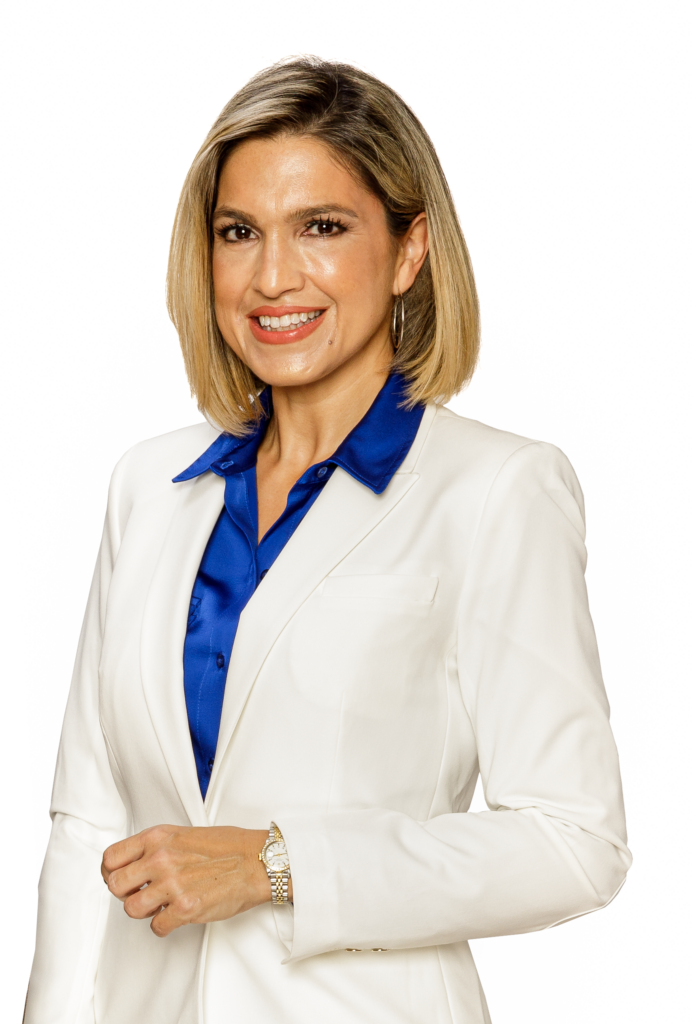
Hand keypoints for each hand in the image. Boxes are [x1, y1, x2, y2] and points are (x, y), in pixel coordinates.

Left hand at [101, 824, 278, 936]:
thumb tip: (132, 866)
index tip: (120, 879)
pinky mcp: (186, 908)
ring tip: (161, 905)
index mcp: (158, 837)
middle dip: (126, 894)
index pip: (110, 858)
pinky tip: (176, 915)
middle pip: (115, 886)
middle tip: (141, 894)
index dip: (111, 873)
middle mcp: (161, 858)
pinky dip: (164, 926)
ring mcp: (173, 883)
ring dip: (145, 911)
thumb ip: (155, 847)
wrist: (257, 861)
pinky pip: (156, 927)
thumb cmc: (227, 847)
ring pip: (131, 909)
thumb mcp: (183, 834)